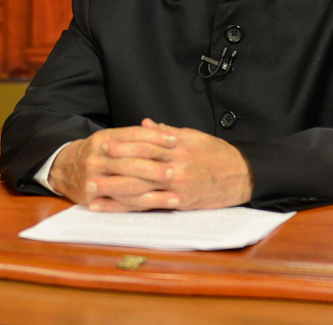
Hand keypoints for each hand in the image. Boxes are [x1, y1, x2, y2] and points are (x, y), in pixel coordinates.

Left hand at [48, 119, 252, 211]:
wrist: (243, 176)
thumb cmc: (218, 154)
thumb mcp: (194, 136)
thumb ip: (167, 130)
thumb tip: (145, 122)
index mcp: (178, 148)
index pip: (146, 144)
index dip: (123, 144)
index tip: (104, 144)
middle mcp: (176, 168)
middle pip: (138, 168)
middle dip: (112, 169)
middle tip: (90, 168)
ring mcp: (177, 188)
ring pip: (141, 189)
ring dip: (114, 192)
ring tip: (93, 191)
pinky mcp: (180, 203)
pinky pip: (151, 206)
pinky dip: (130, 208)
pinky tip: (115, 208)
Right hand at [48, 123, 179, 211]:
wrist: (62, 169)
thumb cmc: (94, 153)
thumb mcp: (108, 139)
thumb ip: (132, 136)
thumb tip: (162, 129)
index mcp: (103, 139)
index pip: (132, 136)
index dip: (155, 138)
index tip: (175, 140)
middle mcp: (97, 158)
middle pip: (130, 162)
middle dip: (154, 167)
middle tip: (175, 169)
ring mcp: (94, 178)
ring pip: (127, 185)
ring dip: (153, 191)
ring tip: (175, 194)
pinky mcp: (93, 198)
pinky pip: (121, 203)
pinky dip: (143, 205)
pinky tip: (160, 204)